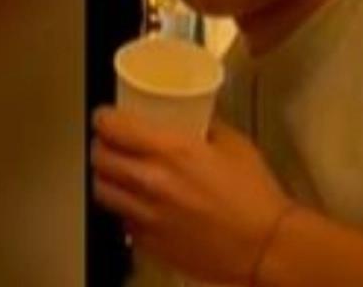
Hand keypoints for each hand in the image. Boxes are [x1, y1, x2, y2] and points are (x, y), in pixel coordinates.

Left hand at [91, 107, 292, 284]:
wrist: (263, 245)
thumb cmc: (255, 197)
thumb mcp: (236, 146)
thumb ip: (209, 127)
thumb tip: (195, 117)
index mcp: (173, 151)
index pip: (114, 128)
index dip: (105, 118)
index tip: (107, 116)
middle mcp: (151, 182)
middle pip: (99, 158)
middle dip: (102, 146)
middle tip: (112, 142)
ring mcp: (145, 215)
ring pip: (101, 190)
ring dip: (107, 177)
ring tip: (119, 172)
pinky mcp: (147, 241)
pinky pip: (120, 219)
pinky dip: (124, 208)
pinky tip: (140, 203)